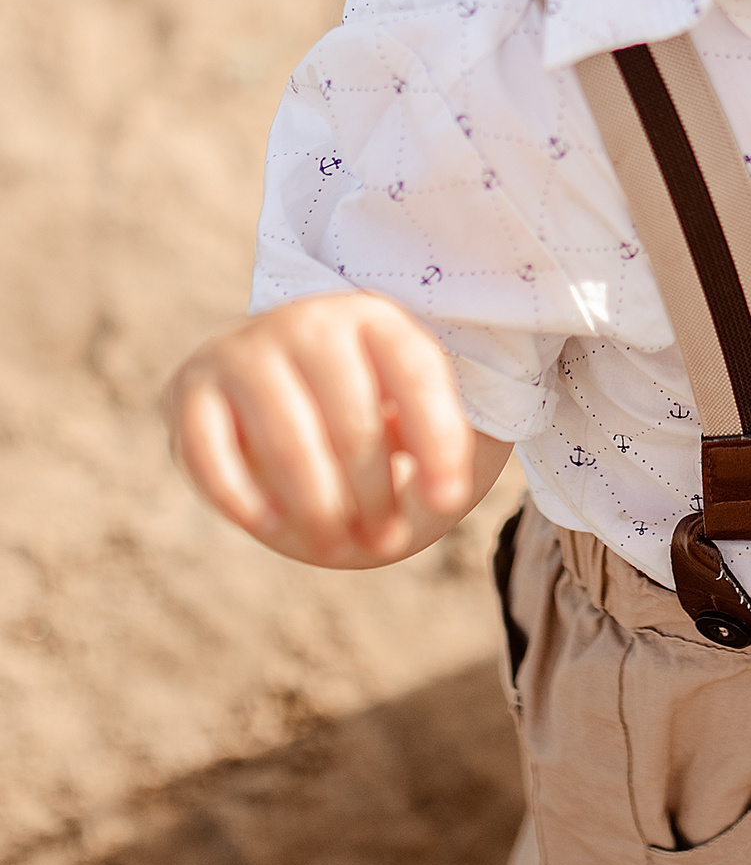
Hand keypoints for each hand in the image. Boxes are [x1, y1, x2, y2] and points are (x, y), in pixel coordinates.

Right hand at [164, 291, 506, 567]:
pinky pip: (209, 454)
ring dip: (318, 509)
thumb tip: (438, 495)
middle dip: (374, 494)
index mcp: (376, 319)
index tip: (449, 501)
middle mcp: (309, 322)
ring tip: (339, 546)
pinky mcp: (187, 390)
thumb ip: (443, 451)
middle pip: (352, 421)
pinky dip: (242, 497)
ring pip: (288, 444)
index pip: (416, 375)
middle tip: (386, 540)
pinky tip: (272, 526)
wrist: (281, 385)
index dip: (438, 441)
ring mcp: (243, 352)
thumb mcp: (419, 421)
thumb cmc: (371, 413)